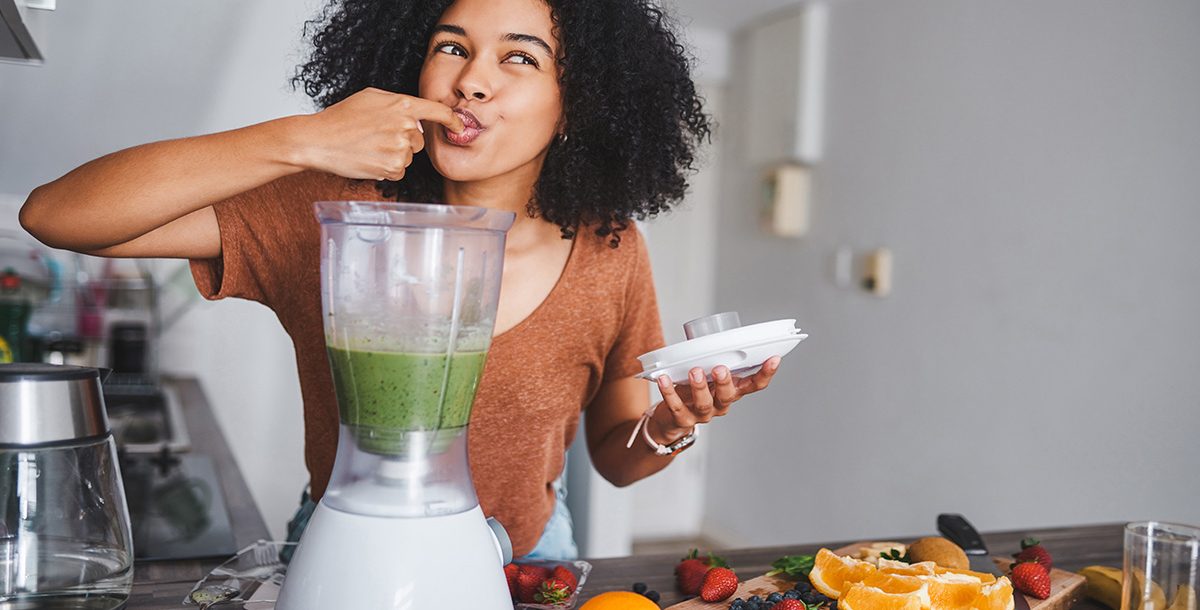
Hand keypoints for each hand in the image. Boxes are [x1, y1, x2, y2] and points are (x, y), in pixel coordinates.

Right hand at [293, 87, 464, 180]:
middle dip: (404, 141)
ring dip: (393, 155)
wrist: (319, 140)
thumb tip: (417, 116)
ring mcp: (400, 148)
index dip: (452, 120)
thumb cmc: (342, 117)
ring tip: (369, 147)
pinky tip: (369, 159)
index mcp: (402, 105)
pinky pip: (399, 171)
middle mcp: (405, 126)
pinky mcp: (392, 167)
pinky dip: (386, 168)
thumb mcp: (371, 97)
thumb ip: (397, 103)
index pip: (437, 112)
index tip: (459, 126)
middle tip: (377, 137)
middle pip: (419, 140)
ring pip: (408, 156)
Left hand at [648, 356, 781, 443]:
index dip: (766, 373)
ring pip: (704, 404)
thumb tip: (713, 332)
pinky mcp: (683, 419)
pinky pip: (676, 406)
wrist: (672, 419)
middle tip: (720, 368)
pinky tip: (665, 379)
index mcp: (732, 391)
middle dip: (725, 382)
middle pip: (728, 396)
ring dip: (700, 387)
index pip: (754, 385)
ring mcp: (702, 414)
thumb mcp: (708, 374)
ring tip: (695, 371)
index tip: (774, 358)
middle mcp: (720, 404)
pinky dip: (670, 392)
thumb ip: (713, 358)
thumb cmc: (693, 390)